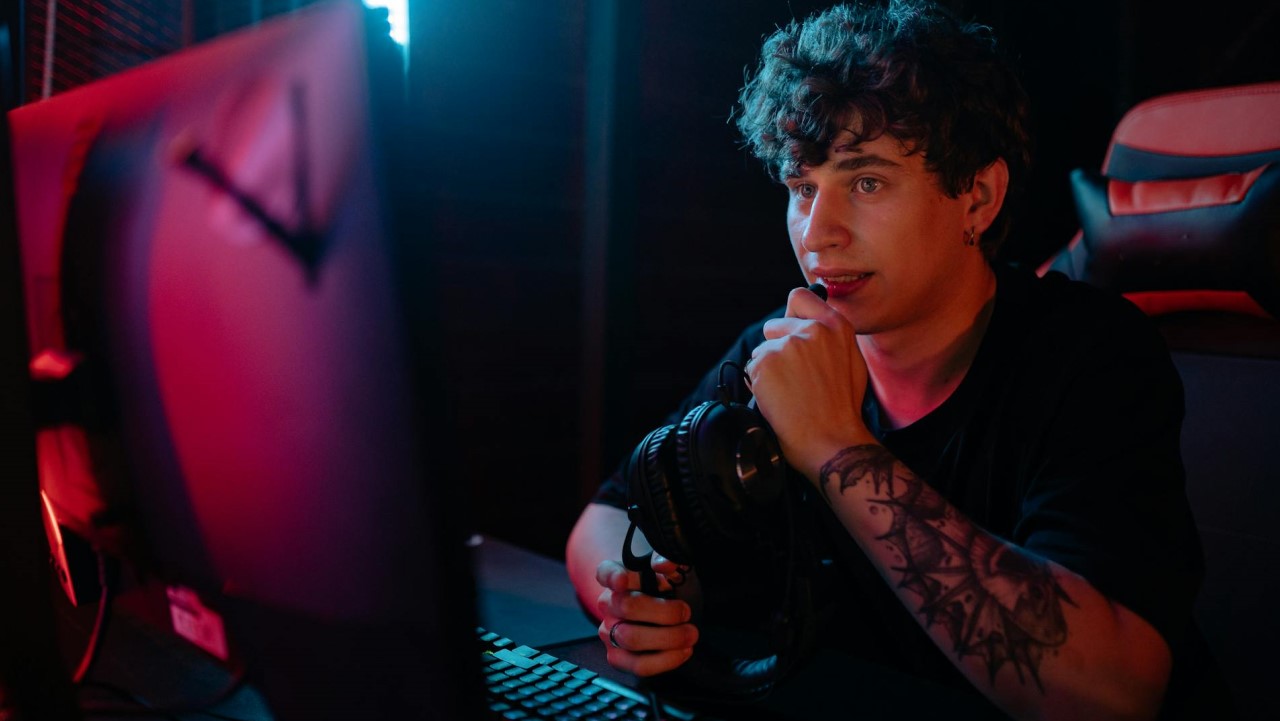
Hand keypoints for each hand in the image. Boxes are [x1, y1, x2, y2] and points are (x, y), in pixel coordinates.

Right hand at [594, 555, 699, 676]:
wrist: (669, 615)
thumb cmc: (669, 590)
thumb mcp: (675, 572)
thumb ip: (670, 562)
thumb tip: (664, 564)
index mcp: (617, 576)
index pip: (606, 572)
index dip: (612, 576)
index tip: (623, 580)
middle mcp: (608, 603)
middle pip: (627, 607)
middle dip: (664, 613)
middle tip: (686, 612)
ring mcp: (609, 631)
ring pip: (632, 639)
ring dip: (669, 638)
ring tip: (690, 634)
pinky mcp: (618, 658)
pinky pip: (639, 665)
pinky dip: (666, 660)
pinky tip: (683, 651)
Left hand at [749, 286, 873, 478]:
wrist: (832, 442)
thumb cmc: (842, 410)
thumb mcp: (852, 363)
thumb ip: (831, 338)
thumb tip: (809, 324)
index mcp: (837, 327)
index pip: (800, 296)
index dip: (791, 314)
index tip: (791, 330)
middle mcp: (813, 330)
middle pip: (775, 326)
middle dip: (778, 348)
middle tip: (795, 379)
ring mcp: (788, 345)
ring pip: (763, 351)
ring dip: (769, 370)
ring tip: (791, 394)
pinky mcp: (766, 362)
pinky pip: (753, 370)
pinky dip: (760, 385)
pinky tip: (779, 400)